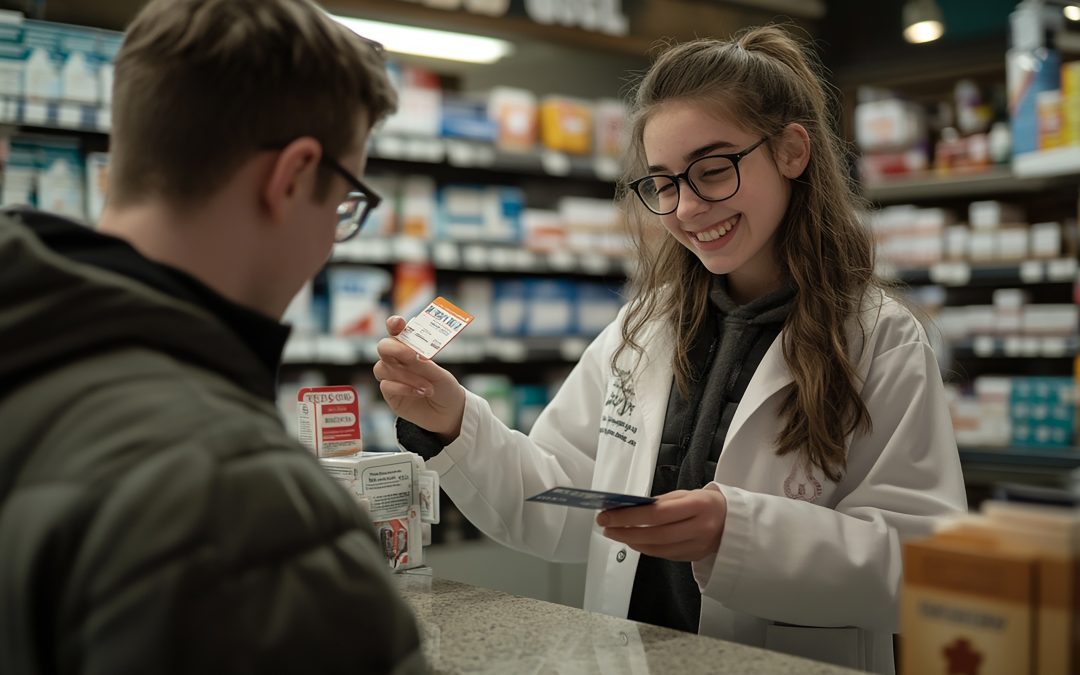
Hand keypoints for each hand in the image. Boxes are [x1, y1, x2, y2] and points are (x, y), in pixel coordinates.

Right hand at [373, 316, 465, 441]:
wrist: (449, 413)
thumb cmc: (445, 388)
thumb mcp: (439, 374)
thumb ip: (422, 364)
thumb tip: (409, 353)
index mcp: (411, 349)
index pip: (397, 332)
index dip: (394, 325)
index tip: (398, 323)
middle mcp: (398, 361)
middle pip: (383, 347)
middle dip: (394, 349)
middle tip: (411, 355)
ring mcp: (392, 377)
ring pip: (384, 368)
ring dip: (407, 375)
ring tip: (428, 386)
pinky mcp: (390, 394)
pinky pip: (387, 385)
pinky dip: (404, 388)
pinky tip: (420, 392)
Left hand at [595, 488, 726, 561]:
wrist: (734, 521)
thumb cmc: (707, 503)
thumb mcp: (687, 494)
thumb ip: (661, 502)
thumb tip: (631, 508)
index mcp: (699, 506)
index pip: (657, 513)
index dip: (630, 516)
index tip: (608, 514)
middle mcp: (700, 528)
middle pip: (655, 534)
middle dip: (625, 531)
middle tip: (606, 526)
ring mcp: (698, 546)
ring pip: (658, 548)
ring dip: (633, 542)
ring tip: (615, 533)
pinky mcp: (694, 557)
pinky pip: (664, 555)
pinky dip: (646, 548)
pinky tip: (634, 541)